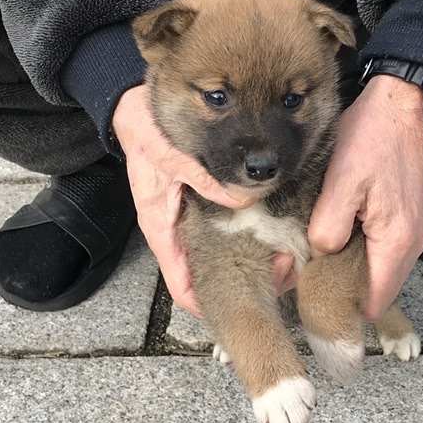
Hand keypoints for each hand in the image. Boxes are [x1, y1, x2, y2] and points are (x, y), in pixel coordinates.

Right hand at [112, 85, 295, 316]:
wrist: (134, 112)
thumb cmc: (144, 134)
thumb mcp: (171, 154)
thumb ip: (203, 178)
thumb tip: (243, 201)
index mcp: (162, 229)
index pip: (182, 287)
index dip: (209, 306)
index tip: (243, 310)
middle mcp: (179, 232)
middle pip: (210, 277)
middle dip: (246, 281)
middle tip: (283, 272)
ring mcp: (191, 222)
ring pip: (223, 257)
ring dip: (254, 261)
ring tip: (288, 254)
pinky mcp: (203, 208)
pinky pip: (228, 233)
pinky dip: (250, 237)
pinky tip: (276, 231)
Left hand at [308, 75, 422, 320]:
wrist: (399, 105)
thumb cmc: (371, 139)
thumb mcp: (341, 182)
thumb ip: (328, 227)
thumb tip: (318, 255)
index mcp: (396, 241)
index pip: (375, 300)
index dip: (345, 307)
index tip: (313, 302)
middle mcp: (411, 243)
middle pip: (376, 288)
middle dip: (342, 289)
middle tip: (303, 277)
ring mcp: (411, 231)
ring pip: (377, 269)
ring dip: (348, 270)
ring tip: (313, 260)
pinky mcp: (404, 218)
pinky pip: (380, 250)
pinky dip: (357, 253)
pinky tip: (332, 241)